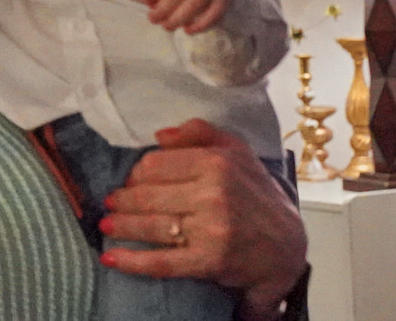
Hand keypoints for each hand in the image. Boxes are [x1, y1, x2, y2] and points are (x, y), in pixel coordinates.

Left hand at [101, 120, 306, 317]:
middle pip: (148, 195)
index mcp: (216, 163)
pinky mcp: (210, 260)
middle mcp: (214, 193)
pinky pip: (162, 261)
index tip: (129, 181)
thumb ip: (200, 133)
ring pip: (151, 226)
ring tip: (107, 224)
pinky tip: (110, 258)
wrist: (287, 245)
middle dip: (122, 201)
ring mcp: (212, 229)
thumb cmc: (256, 194)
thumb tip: (159, 135)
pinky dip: (132, 261)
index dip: (136, 174)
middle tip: (109, 203)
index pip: (156, 164)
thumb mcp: (237, 151)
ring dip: (121, 225)